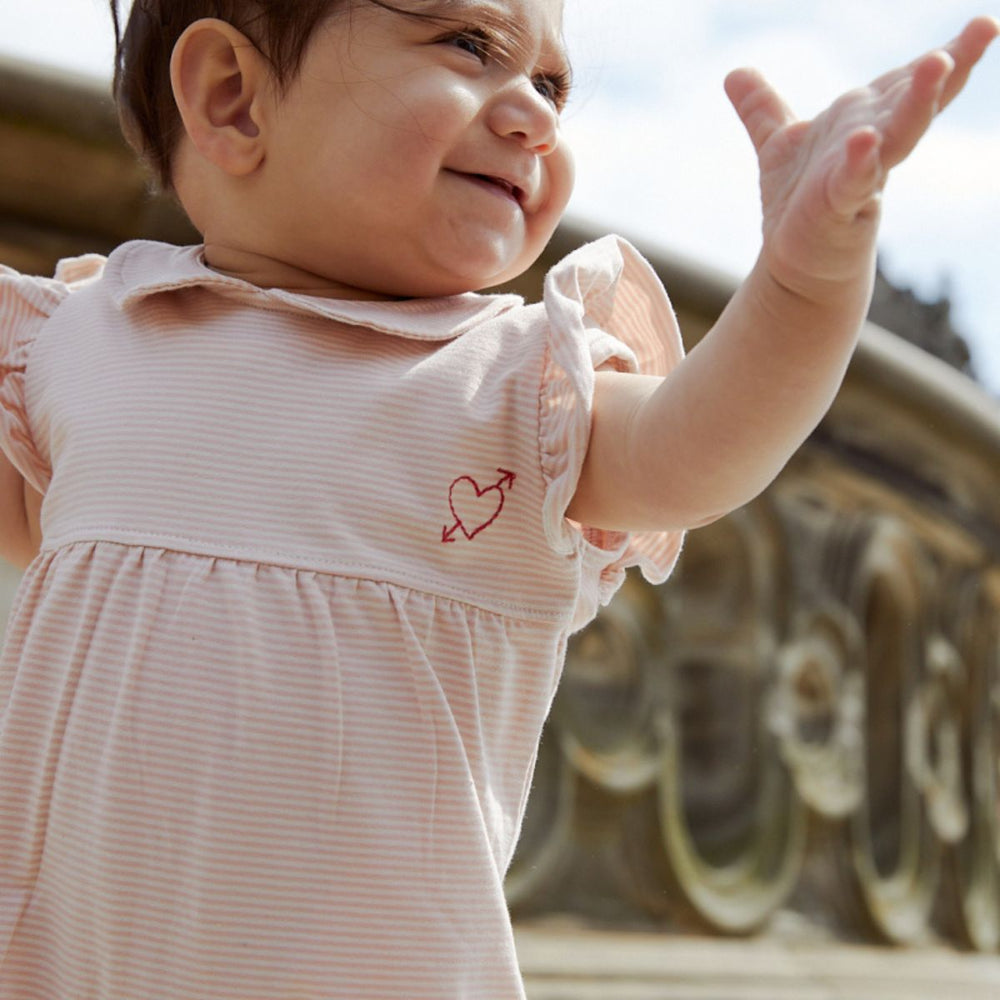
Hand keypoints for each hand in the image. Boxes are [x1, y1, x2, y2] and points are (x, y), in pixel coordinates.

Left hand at [724, 17, 998, 305]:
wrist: (794, 261)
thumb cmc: (799, 202)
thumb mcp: (780, 146)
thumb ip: (762, 109)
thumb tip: (734, 74)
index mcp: (866, 121)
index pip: (905, 81)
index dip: (943, 53)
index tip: (979, 24)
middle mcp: (872, 143)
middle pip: (916, 101)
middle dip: (948, 67)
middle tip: (983, 28)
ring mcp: (860, 176)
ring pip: (897, 135)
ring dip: (918, 101)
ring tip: (939, 63)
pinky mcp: (839, 208)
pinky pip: (853, 181)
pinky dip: (859, 161)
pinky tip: (865, 140)